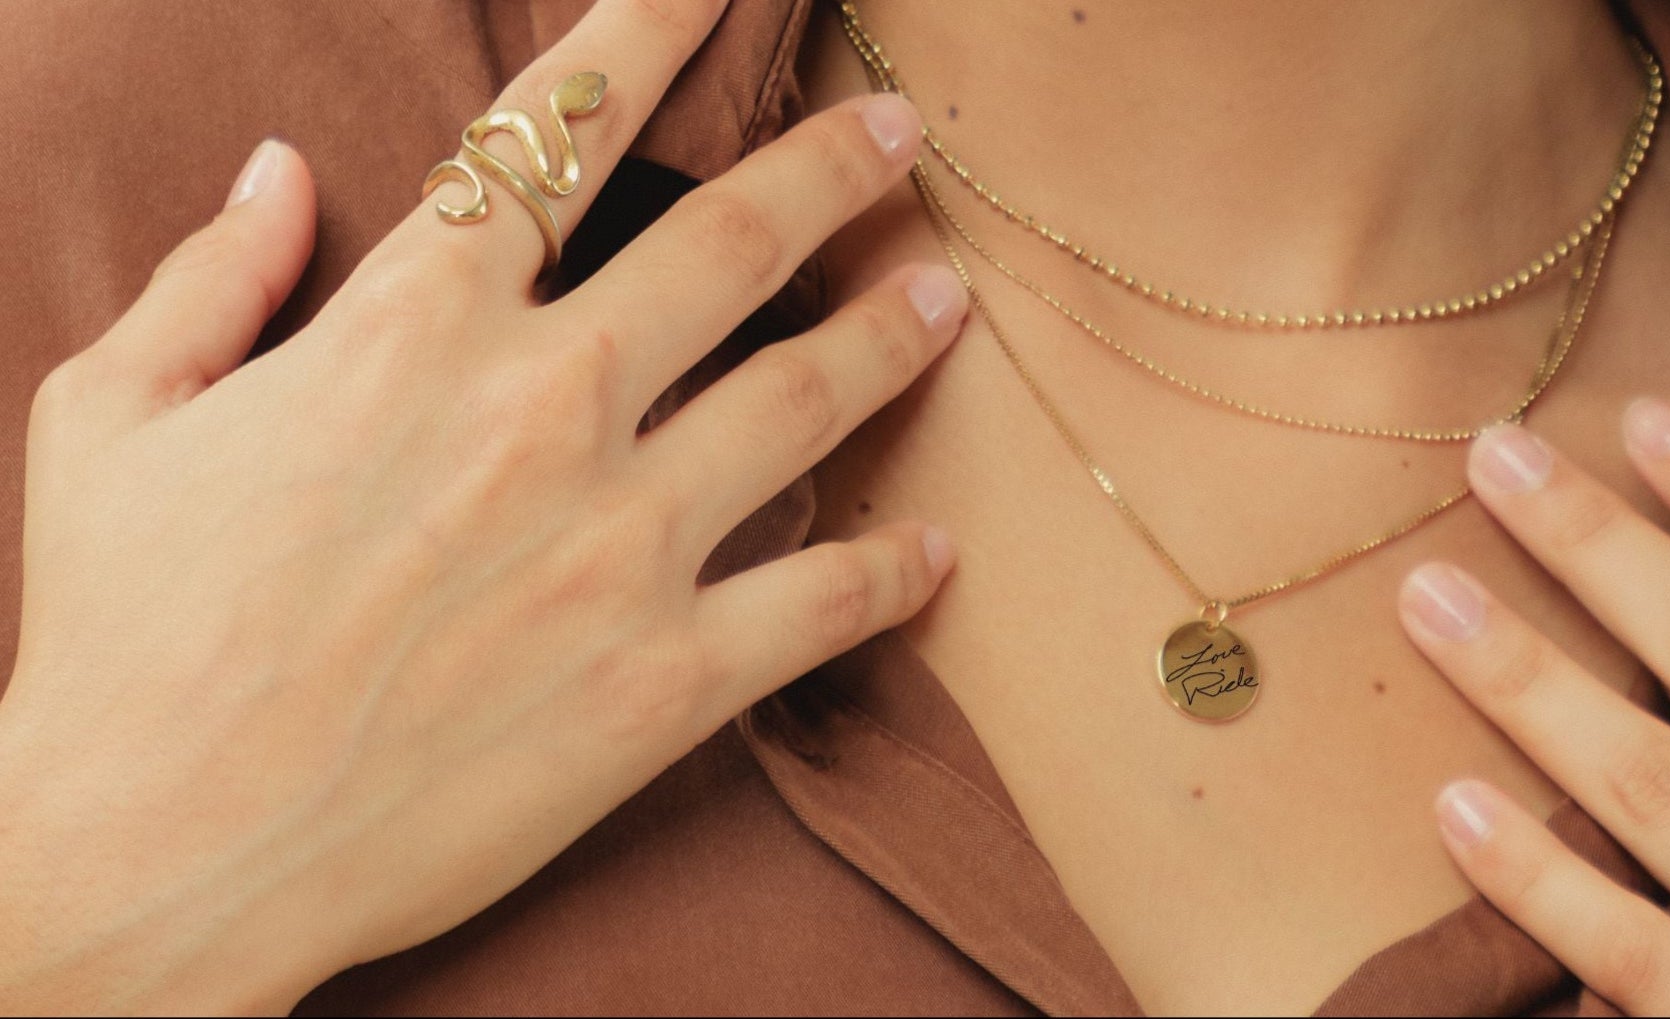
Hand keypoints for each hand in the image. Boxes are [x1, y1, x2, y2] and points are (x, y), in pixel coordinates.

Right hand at [0, 1, 963, 1010]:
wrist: (155, 857)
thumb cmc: (117, 643)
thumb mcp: (110, 422)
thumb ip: (210, 279)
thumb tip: (278, 172)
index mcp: (408, 328)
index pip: (555, 134)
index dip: (649, 36)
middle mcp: (540, 408)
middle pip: (734, 240)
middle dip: (833, 168)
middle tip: (899, 135)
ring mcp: (619, 544)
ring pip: (808, 395)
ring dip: (893, 334)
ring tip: (945, 298)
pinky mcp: (665, 680)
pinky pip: (822, 600)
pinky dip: (893, 571)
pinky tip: (934, 552)